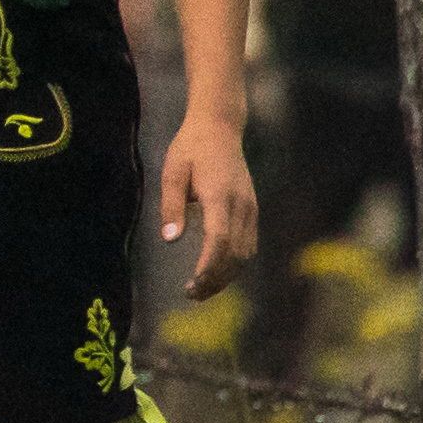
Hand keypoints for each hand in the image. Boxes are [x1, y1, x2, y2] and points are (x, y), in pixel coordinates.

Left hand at [155, 102, 257, 294]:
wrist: (220, 128)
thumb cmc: (190, 149)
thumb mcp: (172, 172)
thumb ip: (172, 205)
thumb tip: (170, 239)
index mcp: (220, 195)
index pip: (219, 239)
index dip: (208, 266)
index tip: (192, 284)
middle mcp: (241, 204)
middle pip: (235, 253)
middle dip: (216, 278)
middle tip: (191, 294)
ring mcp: (251, 207)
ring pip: (246, 252)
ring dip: (227, 275)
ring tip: (202, 289)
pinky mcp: (252, 209)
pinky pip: (249, 243)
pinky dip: (235, 263)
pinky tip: (217, 271)